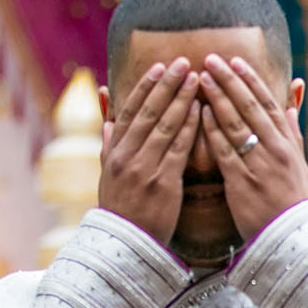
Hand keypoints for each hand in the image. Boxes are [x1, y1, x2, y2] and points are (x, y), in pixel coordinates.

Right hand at [98, 57, 203, 241]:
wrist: (125, 246)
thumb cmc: (120, 211)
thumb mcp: (106, 176)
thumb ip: (107, 145)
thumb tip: (106, 120)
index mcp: (113, 152)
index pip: (129, 111)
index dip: (145, 87)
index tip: (159, 67)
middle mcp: (126, 156)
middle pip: (148, 112)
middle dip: (166, 85)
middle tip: (183, 61)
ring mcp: (144, 169)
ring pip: (164, 126)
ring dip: (181, 99)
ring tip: (197, 78)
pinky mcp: (163, 184)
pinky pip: (178, 149)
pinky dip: (189, 127)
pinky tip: (201, 109)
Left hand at [195, 54, 307, 240]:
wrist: (291, 237)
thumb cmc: (293, 198)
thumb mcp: (300, 160)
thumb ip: (292, 127)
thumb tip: (293, 97)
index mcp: (288, 143)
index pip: (268, 103)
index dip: (251, 80)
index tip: (235, 60)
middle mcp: (275, 149)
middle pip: (250, 107)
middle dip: (229, 81)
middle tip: (210, 59)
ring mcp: (259, 165)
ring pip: (236, 124)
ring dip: (217, 98)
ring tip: (200, 78)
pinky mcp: (242, 182)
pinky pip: (225, 151)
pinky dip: (212, 130)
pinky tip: (199, 113)